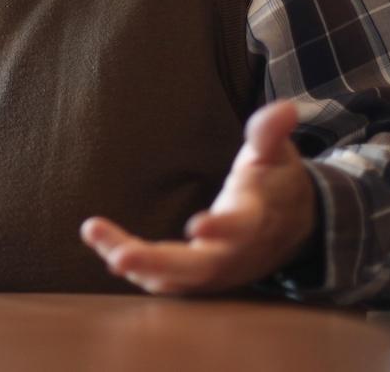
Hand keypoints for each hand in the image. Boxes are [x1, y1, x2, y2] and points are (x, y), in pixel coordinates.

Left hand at [81, 100, 316, 293]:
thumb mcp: (276, 153)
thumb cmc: (275, 182)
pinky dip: (136, 268)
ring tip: (96, 235)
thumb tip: (286, 108)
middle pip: (199, 268)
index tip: (196, 225)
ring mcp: (216, 271)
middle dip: (157, 263)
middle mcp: (235, 253)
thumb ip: (271, 132)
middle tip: (120, 257)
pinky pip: (165, 280)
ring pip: (175, 280)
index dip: (222, 228)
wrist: (292, 227)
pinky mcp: (199, 278)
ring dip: (136, 264)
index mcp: (257, 219)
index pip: (242, 228)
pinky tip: (103, 244)